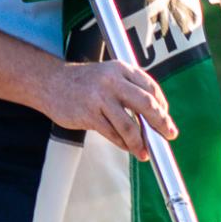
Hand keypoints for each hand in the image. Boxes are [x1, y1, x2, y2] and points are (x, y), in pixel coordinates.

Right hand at [42, 60, 177, 158]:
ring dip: (140, 142)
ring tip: (145, 152)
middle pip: (146, 105)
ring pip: (129, 125)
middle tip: (168, 135)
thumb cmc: (84, 82)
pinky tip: (127, 147)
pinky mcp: (89, 114)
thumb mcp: (109, 75)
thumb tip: (154, 117)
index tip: (166, 119)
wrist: (51, 82)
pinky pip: (112, 134)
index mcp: (121, 69)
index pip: (151, 88)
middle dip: (161, 123)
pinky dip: (123, 143)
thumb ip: (130, 91)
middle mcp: (113, 81)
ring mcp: (100, 98)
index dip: (162, 106)